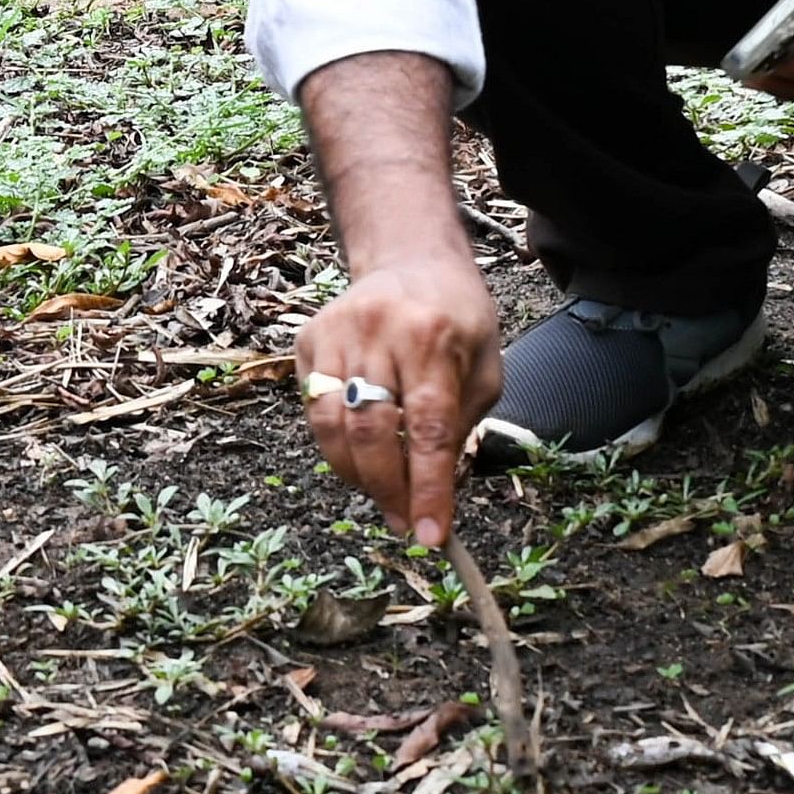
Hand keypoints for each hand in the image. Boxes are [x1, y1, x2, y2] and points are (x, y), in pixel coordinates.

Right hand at [296, 254, 503, 549]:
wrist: (411, 258)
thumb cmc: (457, 318)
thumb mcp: (485, 367)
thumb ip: (462, 426)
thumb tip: (435, 492)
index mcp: (432, 336)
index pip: (428, 428)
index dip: (429, 488)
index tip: (431, 536)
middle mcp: (378, 331)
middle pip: (371, 431)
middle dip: (389, 490)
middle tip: (405, 523)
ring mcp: (335, 332)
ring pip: (331, 426)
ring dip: (356, 475)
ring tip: (383, 495)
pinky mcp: (308, 339)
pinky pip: (313, 410)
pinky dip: (335, 445)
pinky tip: (360, 455)